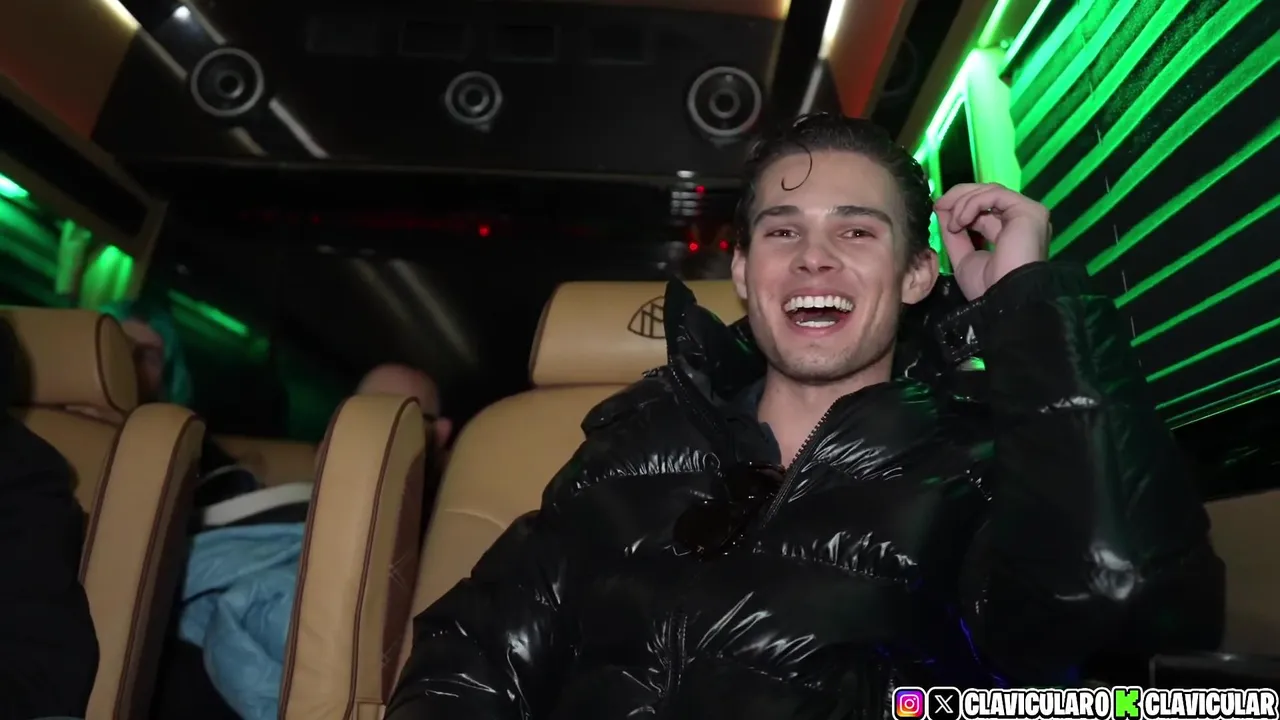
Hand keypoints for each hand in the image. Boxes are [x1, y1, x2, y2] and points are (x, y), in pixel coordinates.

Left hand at [934, 183, 1050, 299]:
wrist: (1003, 300)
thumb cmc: (986, 287)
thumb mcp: (963, 257)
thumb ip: (954, 233)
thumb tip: (942, 209)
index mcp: (1009, 233)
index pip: (983, 209)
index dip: (960, 206)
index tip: (938, 210)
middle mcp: (1021, 221)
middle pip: (988, 194)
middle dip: (959, 198)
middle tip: (939, 205)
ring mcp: (1028, 215)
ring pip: (990, 191)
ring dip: (963, 203)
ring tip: (953, 224)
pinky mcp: (1029, 211)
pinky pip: (994, 195)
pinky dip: (972, 204)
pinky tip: (961, 221)